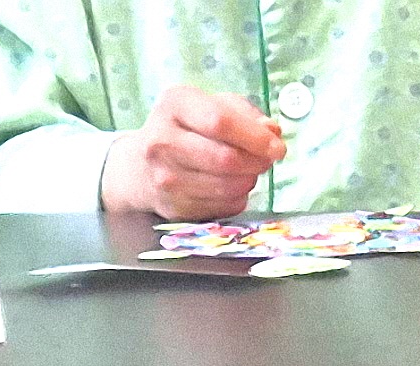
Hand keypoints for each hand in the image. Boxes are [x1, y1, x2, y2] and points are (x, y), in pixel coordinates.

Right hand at [102, 86, 287, 219]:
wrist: (141, 167)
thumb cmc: (186, 129)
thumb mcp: (210, 105)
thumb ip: (244, 114)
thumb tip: (272, 132)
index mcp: (174, 104)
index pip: (220, 121)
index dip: (255, 137)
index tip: (277, 147)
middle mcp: (162, 140)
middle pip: (225, 158)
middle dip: (256, 162)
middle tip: (267, 160)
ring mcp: (165, 177)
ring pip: (228, 187)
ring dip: (249, 181)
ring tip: (248, 170)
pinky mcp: (174, 207)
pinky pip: (223, 207)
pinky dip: (236, 198)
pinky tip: (230, 186)